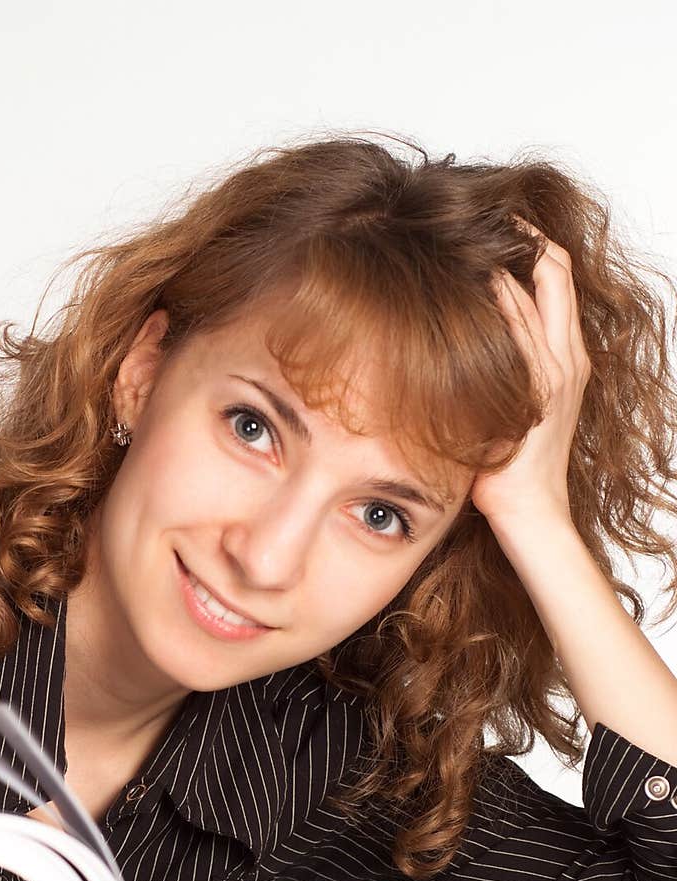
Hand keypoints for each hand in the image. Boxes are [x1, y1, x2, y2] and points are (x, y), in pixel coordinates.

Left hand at [470, 218, 591, 528]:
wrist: (531, 512)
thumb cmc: (513, 469)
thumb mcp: (516, 408)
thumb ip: (507, 374)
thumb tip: (467, 346)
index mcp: (569, 360)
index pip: (558, 280)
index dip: (535, 244)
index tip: (503, 224)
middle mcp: (567, 359)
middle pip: (556, 272)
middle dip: (525, 236)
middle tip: (488, 213)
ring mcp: (553, 371)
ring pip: (535, 293)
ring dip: (504, 259)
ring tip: (468, 235)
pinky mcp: (535, 388)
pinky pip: (516, 329)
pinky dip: (496, 298)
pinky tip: (468, 281)